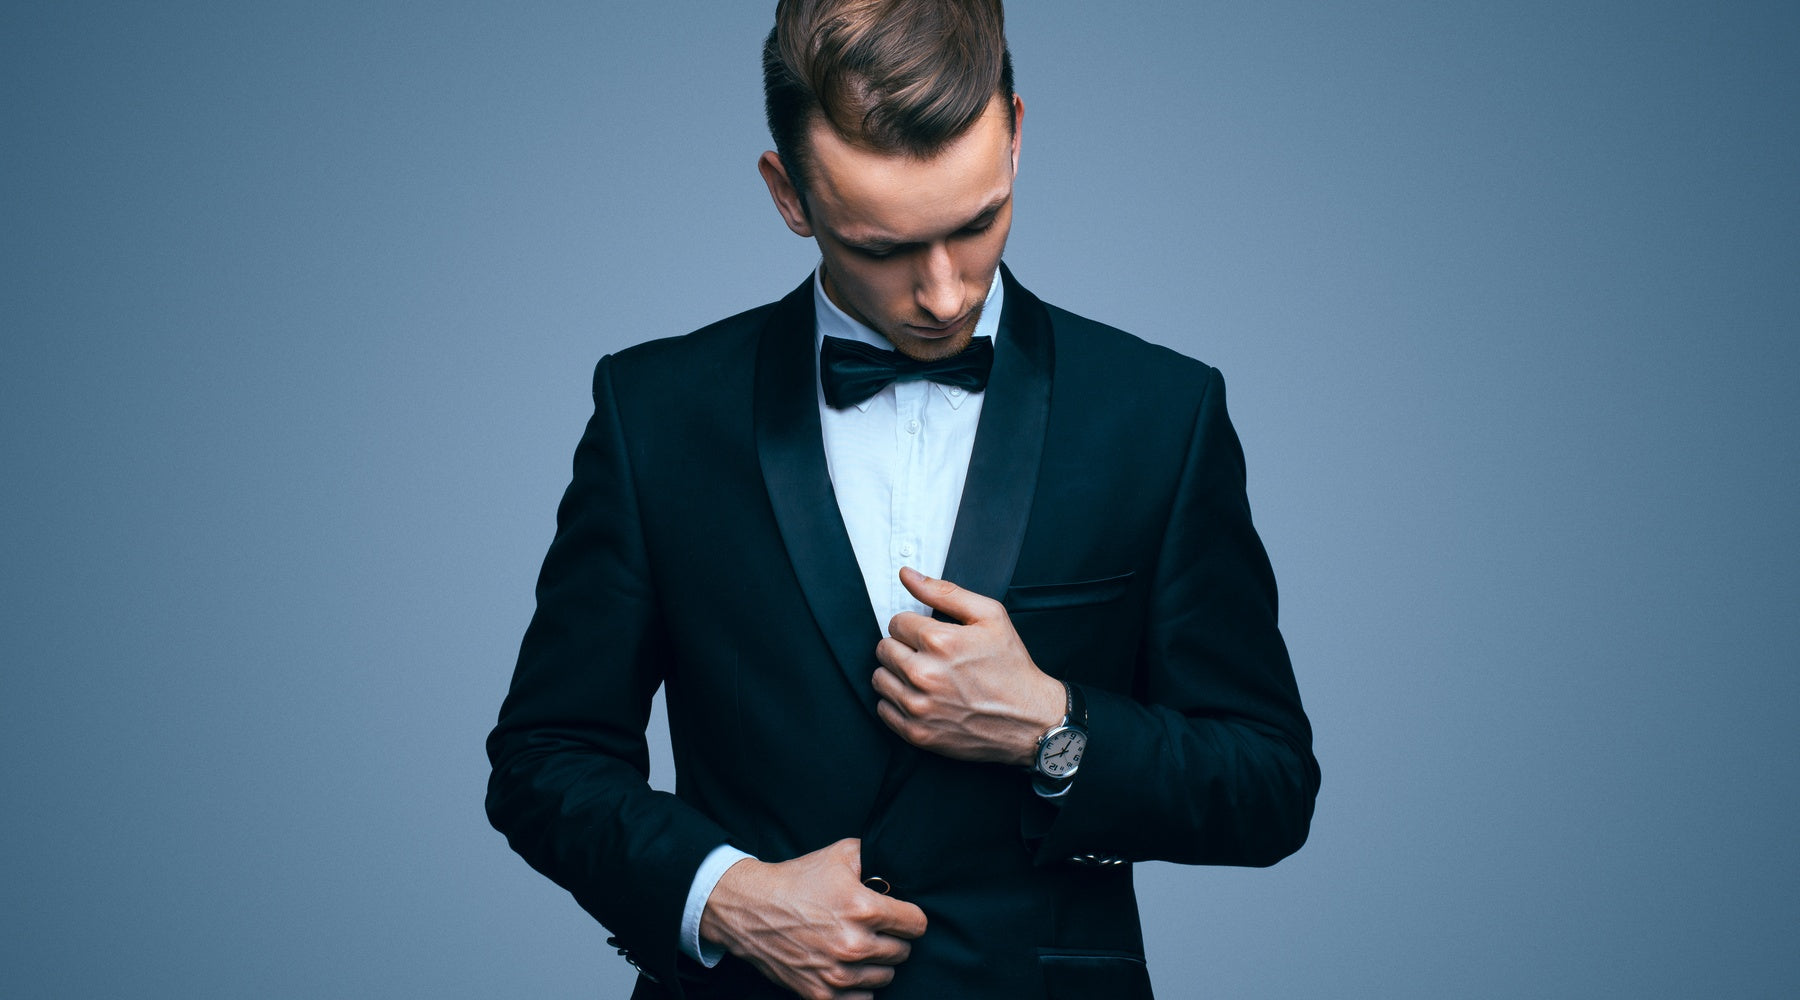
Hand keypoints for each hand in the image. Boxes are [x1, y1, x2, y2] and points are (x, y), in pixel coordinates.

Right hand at [699, 838, 927, 999]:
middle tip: (872, 928)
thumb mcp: (839, 855)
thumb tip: (900, 868)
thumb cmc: (796, 880)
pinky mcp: (821, 994)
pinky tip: (848, 967)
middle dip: (891, 938)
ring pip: (886, 976)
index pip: (917, 924)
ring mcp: (838, 973)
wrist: (750, 908)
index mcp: (864, 909)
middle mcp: (854, 944)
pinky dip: (859, 987)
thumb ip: (876, 857)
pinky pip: (863, 999)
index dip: (908, 916)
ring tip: (858, 946)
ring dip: (876, 963)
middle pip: (902, 952)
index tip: (898, 915)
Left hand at [873, 567, 1065, 765]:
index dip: (914, 626)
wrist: (1030, 720)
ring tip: (925, 677)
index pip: (896, 622)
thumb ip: (944, 592)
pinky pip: (883, 709)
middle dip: (903, 647)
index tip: (931, 637)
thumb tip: (908, 575)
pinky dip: (898, 702)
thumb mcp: (990, 616)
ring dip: (897, 674)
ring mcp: (918, 706)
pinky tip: (922, 697)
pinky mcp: (917, 732)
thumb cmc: (1011, 667)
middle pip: (884, 649)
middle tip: (930, 656)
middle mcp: (924, 674)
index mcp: (940, 642)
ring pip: (879, 678)